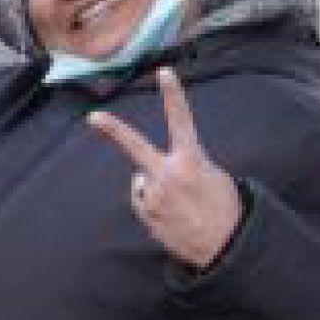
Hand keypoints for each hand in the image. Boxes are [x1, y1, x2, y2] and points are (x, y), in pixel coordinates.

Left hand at [85, 66, 244, 271]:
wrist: (226, 248)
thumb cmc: (225, 210)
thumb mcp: (215, 177)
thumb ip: (188, 164)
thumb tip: (168, 167)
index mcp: (192, 161)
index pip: (182, 121)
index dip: (173, 95)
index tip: (164, 72)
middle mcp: (168, 176)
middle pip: (135, 147)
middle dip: (113, 130)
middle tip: (93, 118)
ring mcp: (154, 196)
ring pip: (144, 182)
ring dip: (155, 188)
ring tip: (180, 206)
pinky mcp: (147, 215)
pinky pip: (143, 202)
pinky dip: (153, 206)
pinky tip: (173, 217)